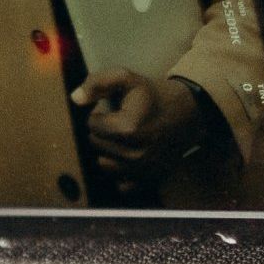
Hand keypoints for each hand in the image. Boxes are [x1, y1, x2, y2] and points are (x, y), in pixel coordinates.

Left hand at [73, 69, 205, 186]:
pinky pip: (119, 184)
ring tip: (124, 138)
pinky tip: (130, 156)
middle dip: (103, 132)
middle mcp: (134, 154)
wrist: (188, 113)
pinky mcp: (147, 181)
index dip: (100, 114)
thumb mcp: (128, 79)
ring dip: (109, 151)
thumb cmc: (153, 96)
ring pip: (103, 164)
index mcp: (128, 129)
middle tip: (120, 123)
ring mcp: (141, 171)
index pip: (91, 125)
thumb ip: (99, 83)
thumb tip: (75, 98)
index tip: (115, 110)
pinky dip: (121, 172)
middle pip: (96, 145)